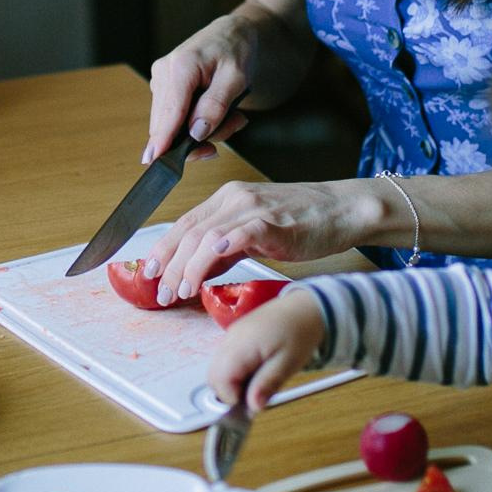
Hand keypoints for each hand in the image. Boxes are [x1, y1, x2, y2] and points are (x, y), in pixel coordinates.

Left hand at [141, 179, 380, 305]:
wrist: (342, 209)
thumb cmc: (303, 221)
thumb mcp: (257, 231)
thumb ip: (227, 247)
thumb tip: (199, 269)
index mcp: (228, 198)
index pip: (185, 224)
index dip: (163, 250)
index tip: (150, 273)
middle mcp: (235, 198)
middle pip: (189, 231)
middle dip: (170, 265)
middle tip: (161, 293)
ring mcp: (253, 208)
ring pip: (206, 236)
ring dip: (188, 268)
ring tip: (181, 292)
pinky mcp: (273, 222)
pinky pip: (238, 236)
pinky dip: (218, 253)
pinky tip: (206, 272)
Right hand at [145, 9, 269, 164]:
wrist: (231, 34)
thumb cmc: (235, 51)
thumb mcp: (237, 78)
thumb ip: (216, 105)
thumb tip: (196, 133)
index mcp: (181, 66)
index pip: (169, 111)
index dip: (162, 139)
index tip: (154, 161)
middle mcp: (163, 73)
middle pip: (169, 124)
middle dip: (201, 136)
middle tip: (235, 124)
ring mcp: (160, 81)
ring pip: (173, 125)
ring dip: (204, 130)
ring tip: (233, 115)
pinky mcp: (164, 89)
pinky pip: (175, 119)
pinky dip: (197, 123)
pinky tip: (218, 112)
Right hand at [209, 291, 325, 412]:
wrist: (304, 306)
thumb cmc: (299, 333)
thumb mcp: (288, 363)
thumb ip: (267, 384)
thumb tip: (252, 407)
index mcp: (242, 345)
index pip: (219, 380)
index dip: (231, 398)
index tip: (251, 404)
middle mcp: (230, 339)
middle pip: (213, 376)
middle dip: (229, 393)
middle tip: (255, 395)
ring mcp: (230, 336)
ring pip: (217, 369)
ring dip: (232, 383)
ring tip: (257, 382)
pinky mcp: (234, 336)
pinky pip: (225, 360)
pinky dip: (234, 372)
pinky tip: (255, 370)